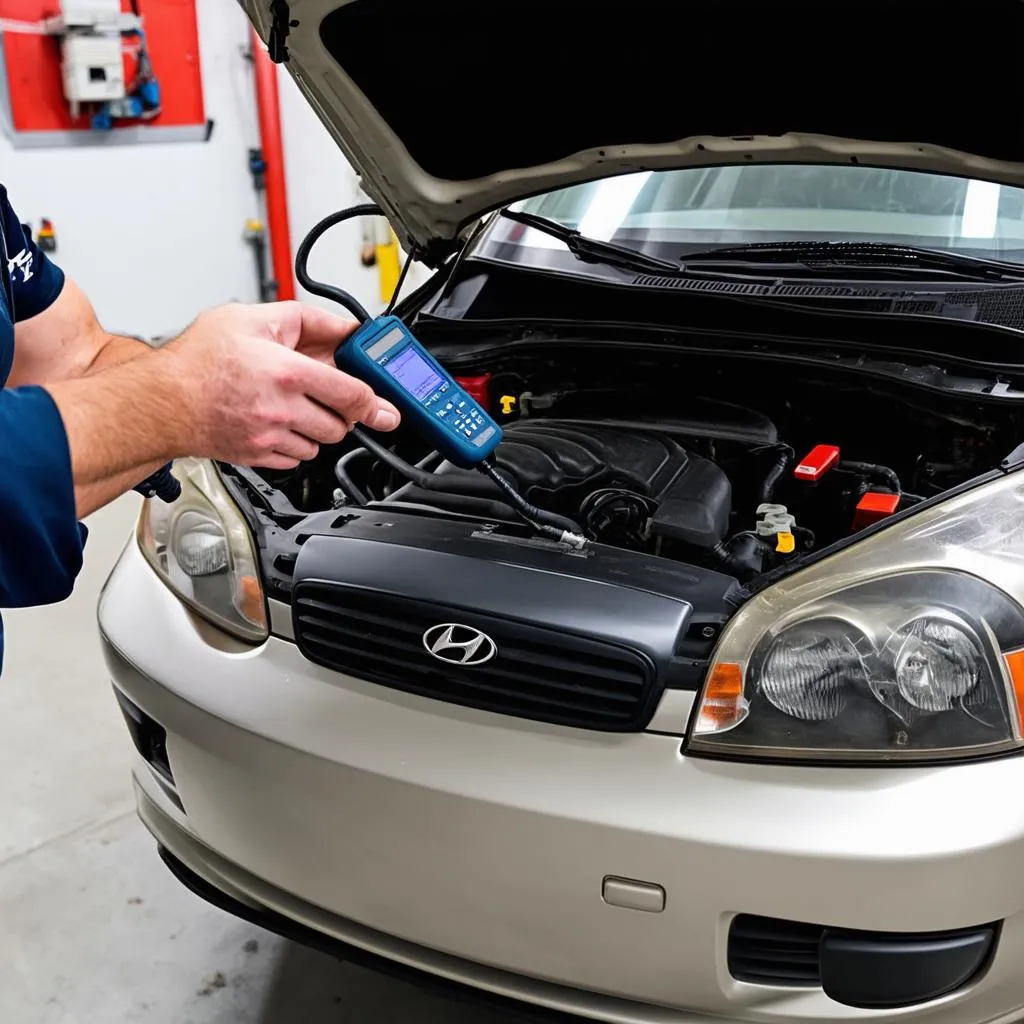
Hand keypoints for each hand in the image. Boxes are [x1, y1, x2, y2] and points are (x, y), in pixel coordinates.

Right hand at [163, 301, 399, 469]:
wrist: (159, 400)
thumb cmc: (197, 360)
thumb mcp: (252, 318)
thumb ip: (307, 320)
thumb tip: (344, 328)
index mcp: (286, 373)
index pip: (352, 395)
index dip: (376, 401)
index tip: (386, 407)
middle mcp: (281, 410)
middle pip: (341, 424)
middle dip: (341, 410)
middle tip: (329, 394)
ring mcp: (269, 437)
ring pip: (320, 444)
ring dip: (318, 427)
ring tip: (295, 405)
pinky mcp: (258, 456)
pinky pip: (297, 458)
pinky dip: (296, 443)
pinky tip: (278, 421)